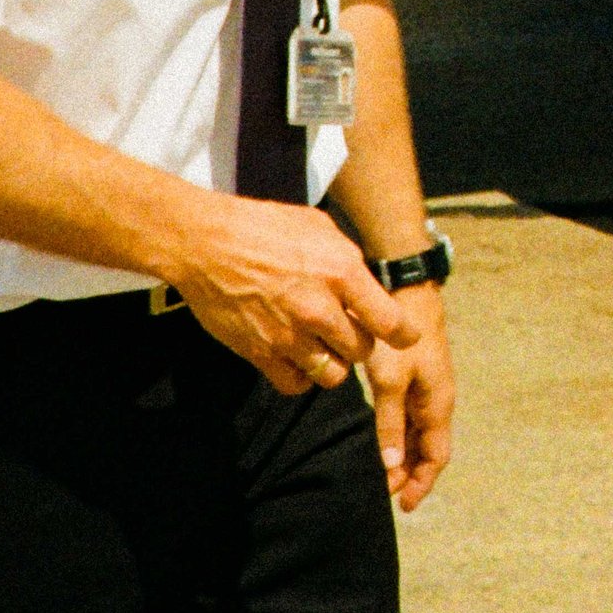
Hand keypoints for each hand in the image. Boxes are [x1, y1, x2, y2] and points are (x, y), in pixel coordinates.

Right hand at [171, 199, 413, 397]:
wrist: (206, 243)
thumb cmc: (264, 227)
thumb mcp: (320, 228)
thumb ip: (349, 261)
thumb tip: (367, 286)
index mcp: (341, 272)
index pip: (389, 322)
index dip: (404, 335)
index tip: (406, 338)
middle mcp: (318, 308)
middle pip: (362, 351)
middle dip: (360, 342)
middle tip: (347, 330)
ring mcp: (288, 335)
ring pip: (333, 374)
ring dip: (333, 363)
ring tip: (322, 345)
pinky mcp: (260, 352)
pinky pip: (296, 384)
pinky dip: (302, 377)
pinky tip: (298, 359)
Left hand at [368, 286, 453, 510]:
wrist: (409, 295)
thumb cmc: (400, 340)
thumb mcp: (391, 383)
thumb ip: (389, 424)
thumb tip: (391, 465)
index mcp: (438, 406)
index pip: (436, 458)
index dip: (422, 484)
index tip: (403, 506)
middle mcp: (438, 402)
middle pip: (430, 449)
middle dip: (411, 474)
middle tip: (386, 494)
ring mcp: (429, 390)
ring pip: (420, 435)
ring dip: (405, 456)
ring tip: (383, 474)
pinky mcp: (417, 378)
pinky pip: (412, 417)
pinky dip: (400, 436)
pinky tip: (384, 440)